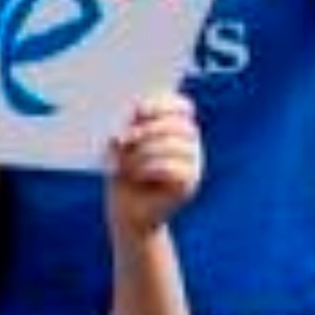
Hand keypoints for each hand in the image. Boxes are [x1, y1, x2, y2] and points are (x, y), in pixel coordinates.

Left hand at [104, 93, 203, 237]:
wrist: (127, 211)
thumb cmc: (122, 172)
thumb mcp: (120, 146)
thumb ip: (129, 127)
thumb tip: (133, 112)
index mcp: (175, 125)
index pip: (181, 106)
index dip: (163, 104)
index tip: (139, 109)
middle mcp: (189, 142)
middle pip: (180, 125)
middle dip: (149, 129)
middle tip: (125, 138)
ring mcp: (194, 163)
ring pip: (177, 146)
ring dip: (145, 151)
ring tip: (124, 163)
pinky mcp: (190, 184)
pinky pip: (177, 169)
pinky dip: (152, 168)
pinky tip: (136, 174)